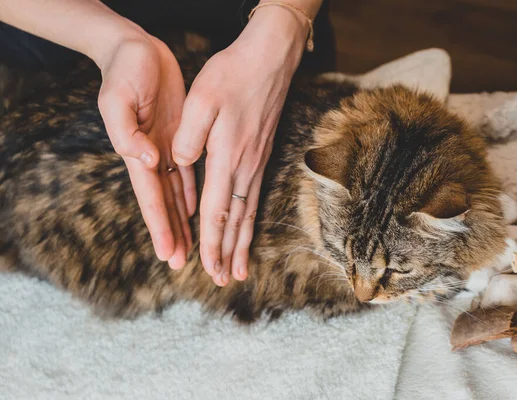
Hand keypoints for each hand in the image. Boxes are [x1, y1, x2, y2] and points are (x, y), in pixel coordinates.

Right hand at [97, 35, 194, 268]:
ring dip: (183, 220)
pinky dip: (191, 192)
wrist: (135, 49)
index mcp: (137, 151)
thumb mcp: (118, 98)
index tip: (170, 254)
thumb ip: (127, 132)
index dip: (161, 227)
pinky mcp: (178, 136)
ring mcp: (165, 148)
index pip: (152, 198)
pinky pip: (187, 171)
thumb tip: (144, 160)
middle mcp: (151, 156)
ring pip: (176, 193)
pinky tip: (196, 209)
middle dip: (172, 233)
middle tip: (182, 263)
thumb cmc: (124, 71)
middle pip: (164, 203)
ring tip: (191, 244)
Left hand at [172, 6, 309, 285]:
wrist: (268, 61)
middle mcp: (245, 167)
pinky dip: (250, 222)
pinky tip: (247, 230)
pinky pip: (254, 199)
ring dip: (242, 244)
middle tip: (223, 282)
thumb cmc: (231, 76)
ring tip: (239, 270)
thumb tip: (181, 164)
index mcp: (226, 157)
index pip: (217, 211)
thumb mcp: (201, 100)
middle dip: (228, 253)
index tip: (207, 268)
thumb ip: (189, 136)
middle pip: (236, 221)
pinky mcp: (259, 157)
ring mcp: (256, 164)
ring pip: (248, 214)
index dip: (211, 243)